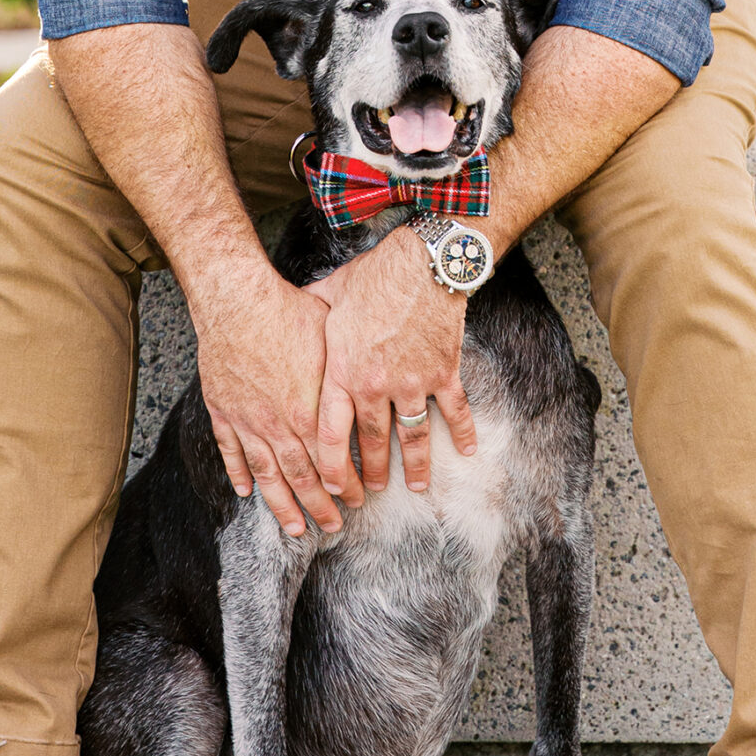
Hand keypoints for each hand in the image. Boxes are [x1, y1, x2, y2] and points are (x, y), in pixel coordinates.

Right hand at [194, 269, 345, 538]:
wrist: (236, 301)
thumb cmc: (288, 313)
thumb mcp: (332, 340)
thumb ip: (345, 376)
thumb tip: (373, 386)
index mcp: (309, 411)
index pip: (330, 462)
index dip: (345, 485)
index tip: (356, 501)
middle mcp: (278, 424)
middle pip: (300, 477)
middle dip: (319, 507)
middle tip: (332, 528)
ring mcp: (247, 420)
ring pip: (266, 475)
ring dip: (281, 505)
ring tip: (294, 529)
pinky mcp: (223, 409)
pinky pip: (230, 451)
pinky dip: (238, 474)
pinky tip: (245, 492)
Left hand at [313, 229, 477, 498]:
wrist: (422, 262)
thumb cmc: (373, 276)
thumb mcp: (330, 295)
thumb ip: (309, 314)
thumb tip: (288, 313)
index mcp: (342, 370)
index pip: (330, 432)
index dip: (329, 465)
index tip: (329, 486)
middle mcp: (375, 385)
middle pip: (370, 441)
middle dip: (369, 472)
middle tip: (369, 493)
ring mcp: (412, 382)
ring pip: (412, 435)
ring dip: (413, 465)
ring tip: (412, 486)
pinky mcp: (443, 372)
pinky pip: (454, 410)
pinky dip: (463, 432)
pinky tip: (467, 451)